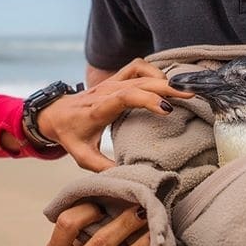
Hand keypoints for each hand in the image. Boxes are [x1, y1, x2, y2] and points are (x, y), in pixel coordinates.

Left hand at [36, 58, 190, 171]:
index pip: (124, 97)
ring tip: (184, 88)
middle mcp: (105, 91)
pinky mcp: (115, 79)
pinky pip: (137, 66)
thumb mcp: (82, 156)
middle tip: (191, 95)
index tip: (168, 109)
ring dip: (162, 77)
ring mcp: (110, 82)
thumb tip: (128, 179)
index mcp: (98, 109)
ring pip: (139, 70)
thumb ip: (103, 168)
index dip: (147, 99)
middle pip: (138, 81)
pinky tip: (167, 82)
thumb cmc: (70, 135)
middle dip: (166, 86)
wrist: (53, 114)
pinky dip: (153, 70)